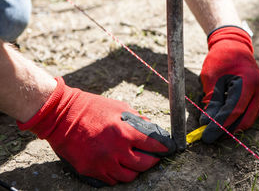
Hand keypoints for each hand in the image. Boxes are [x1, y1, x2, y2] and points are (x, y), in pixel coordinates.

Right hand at [17, 77, 174, 185]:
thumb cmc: (92, 108)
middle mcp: (115, 150)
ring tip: (136, 161)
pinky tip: (119, 164)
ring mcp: (102, 163)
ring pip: (129, 177)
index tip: (168, 148)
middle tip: (153, 156)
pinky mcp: (91, 170)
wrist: (61, 117)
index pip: (153, 145)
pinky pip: (112, 180)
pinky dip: (118, 174)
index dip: (164, 148)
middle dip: (152, 161)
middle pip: (144, 165)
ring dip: (136, 170)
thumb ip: (137, 120)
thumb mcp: (119, 107)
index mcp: (124, 132)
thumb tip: (152, 129)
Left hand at [199, 26, 258, 142]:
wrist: (234, 45)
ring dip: (231, 125)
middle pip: (245, 120)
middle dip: (226, 130)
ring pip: (248, 119)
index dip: (220, 125)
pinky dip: (236, 118)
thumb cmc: (221, 58)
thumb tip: (206, 123)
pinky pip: (249, 112)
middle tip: (209, 136)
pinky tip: (222, 119)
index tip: (206, 135)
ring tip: (213, 128)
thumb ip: (211, 101)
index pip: (234, 110)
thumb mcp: (211, 78)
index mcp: (248, 81)